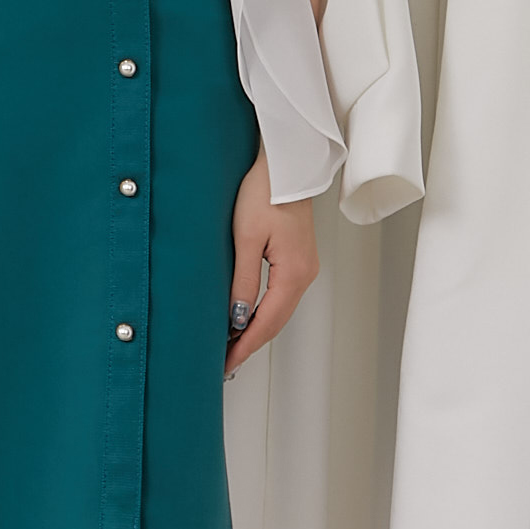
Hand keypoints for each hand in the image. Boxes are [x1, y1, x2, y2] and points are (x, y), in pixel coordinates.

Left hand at [225, 144, 316, 377]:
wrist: (286, 164)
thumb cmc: (265, 191)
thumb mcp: (246, 238)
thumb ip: (243, 281)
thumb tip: (236, 317)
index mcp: (294, 273)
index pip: (267, 322)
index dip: (245, 346)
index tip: (226, 364)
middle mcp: (305, 274)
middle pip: (276, 321)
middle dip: (250, 344)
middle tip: (224, 364)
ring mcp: (304, 267)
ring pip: (279, 311)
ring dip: (256, 329)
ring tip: (231, 347)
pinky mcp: (298, 259)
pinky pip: (281, 296)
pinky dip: (263, 312)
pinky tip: (246, 317)